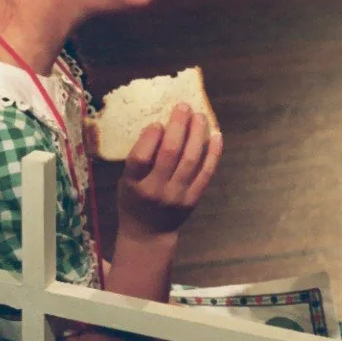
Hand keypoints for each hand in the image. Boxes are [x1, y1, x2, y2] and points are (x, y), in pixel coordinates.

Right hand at [116, 104, 222, 239]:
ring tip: (199, 116)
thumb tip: (160, 126)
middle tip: (183, 107)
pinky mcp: (193, 199)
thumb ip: (139, 159)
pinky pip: (206, 173)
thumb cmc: (133, 200)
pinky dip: (213, 153)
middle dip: (178, 126)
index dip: (150, 137)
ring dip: (197, 134)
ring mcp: (177, 196)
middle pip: (169, 154)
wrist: (148, 233)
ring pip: (191, 160)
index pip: (141, 158)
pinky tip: (216, 135)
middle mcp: (156, 190)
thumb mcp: (125, 181)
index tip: (157, 123)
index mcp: (133, 185)